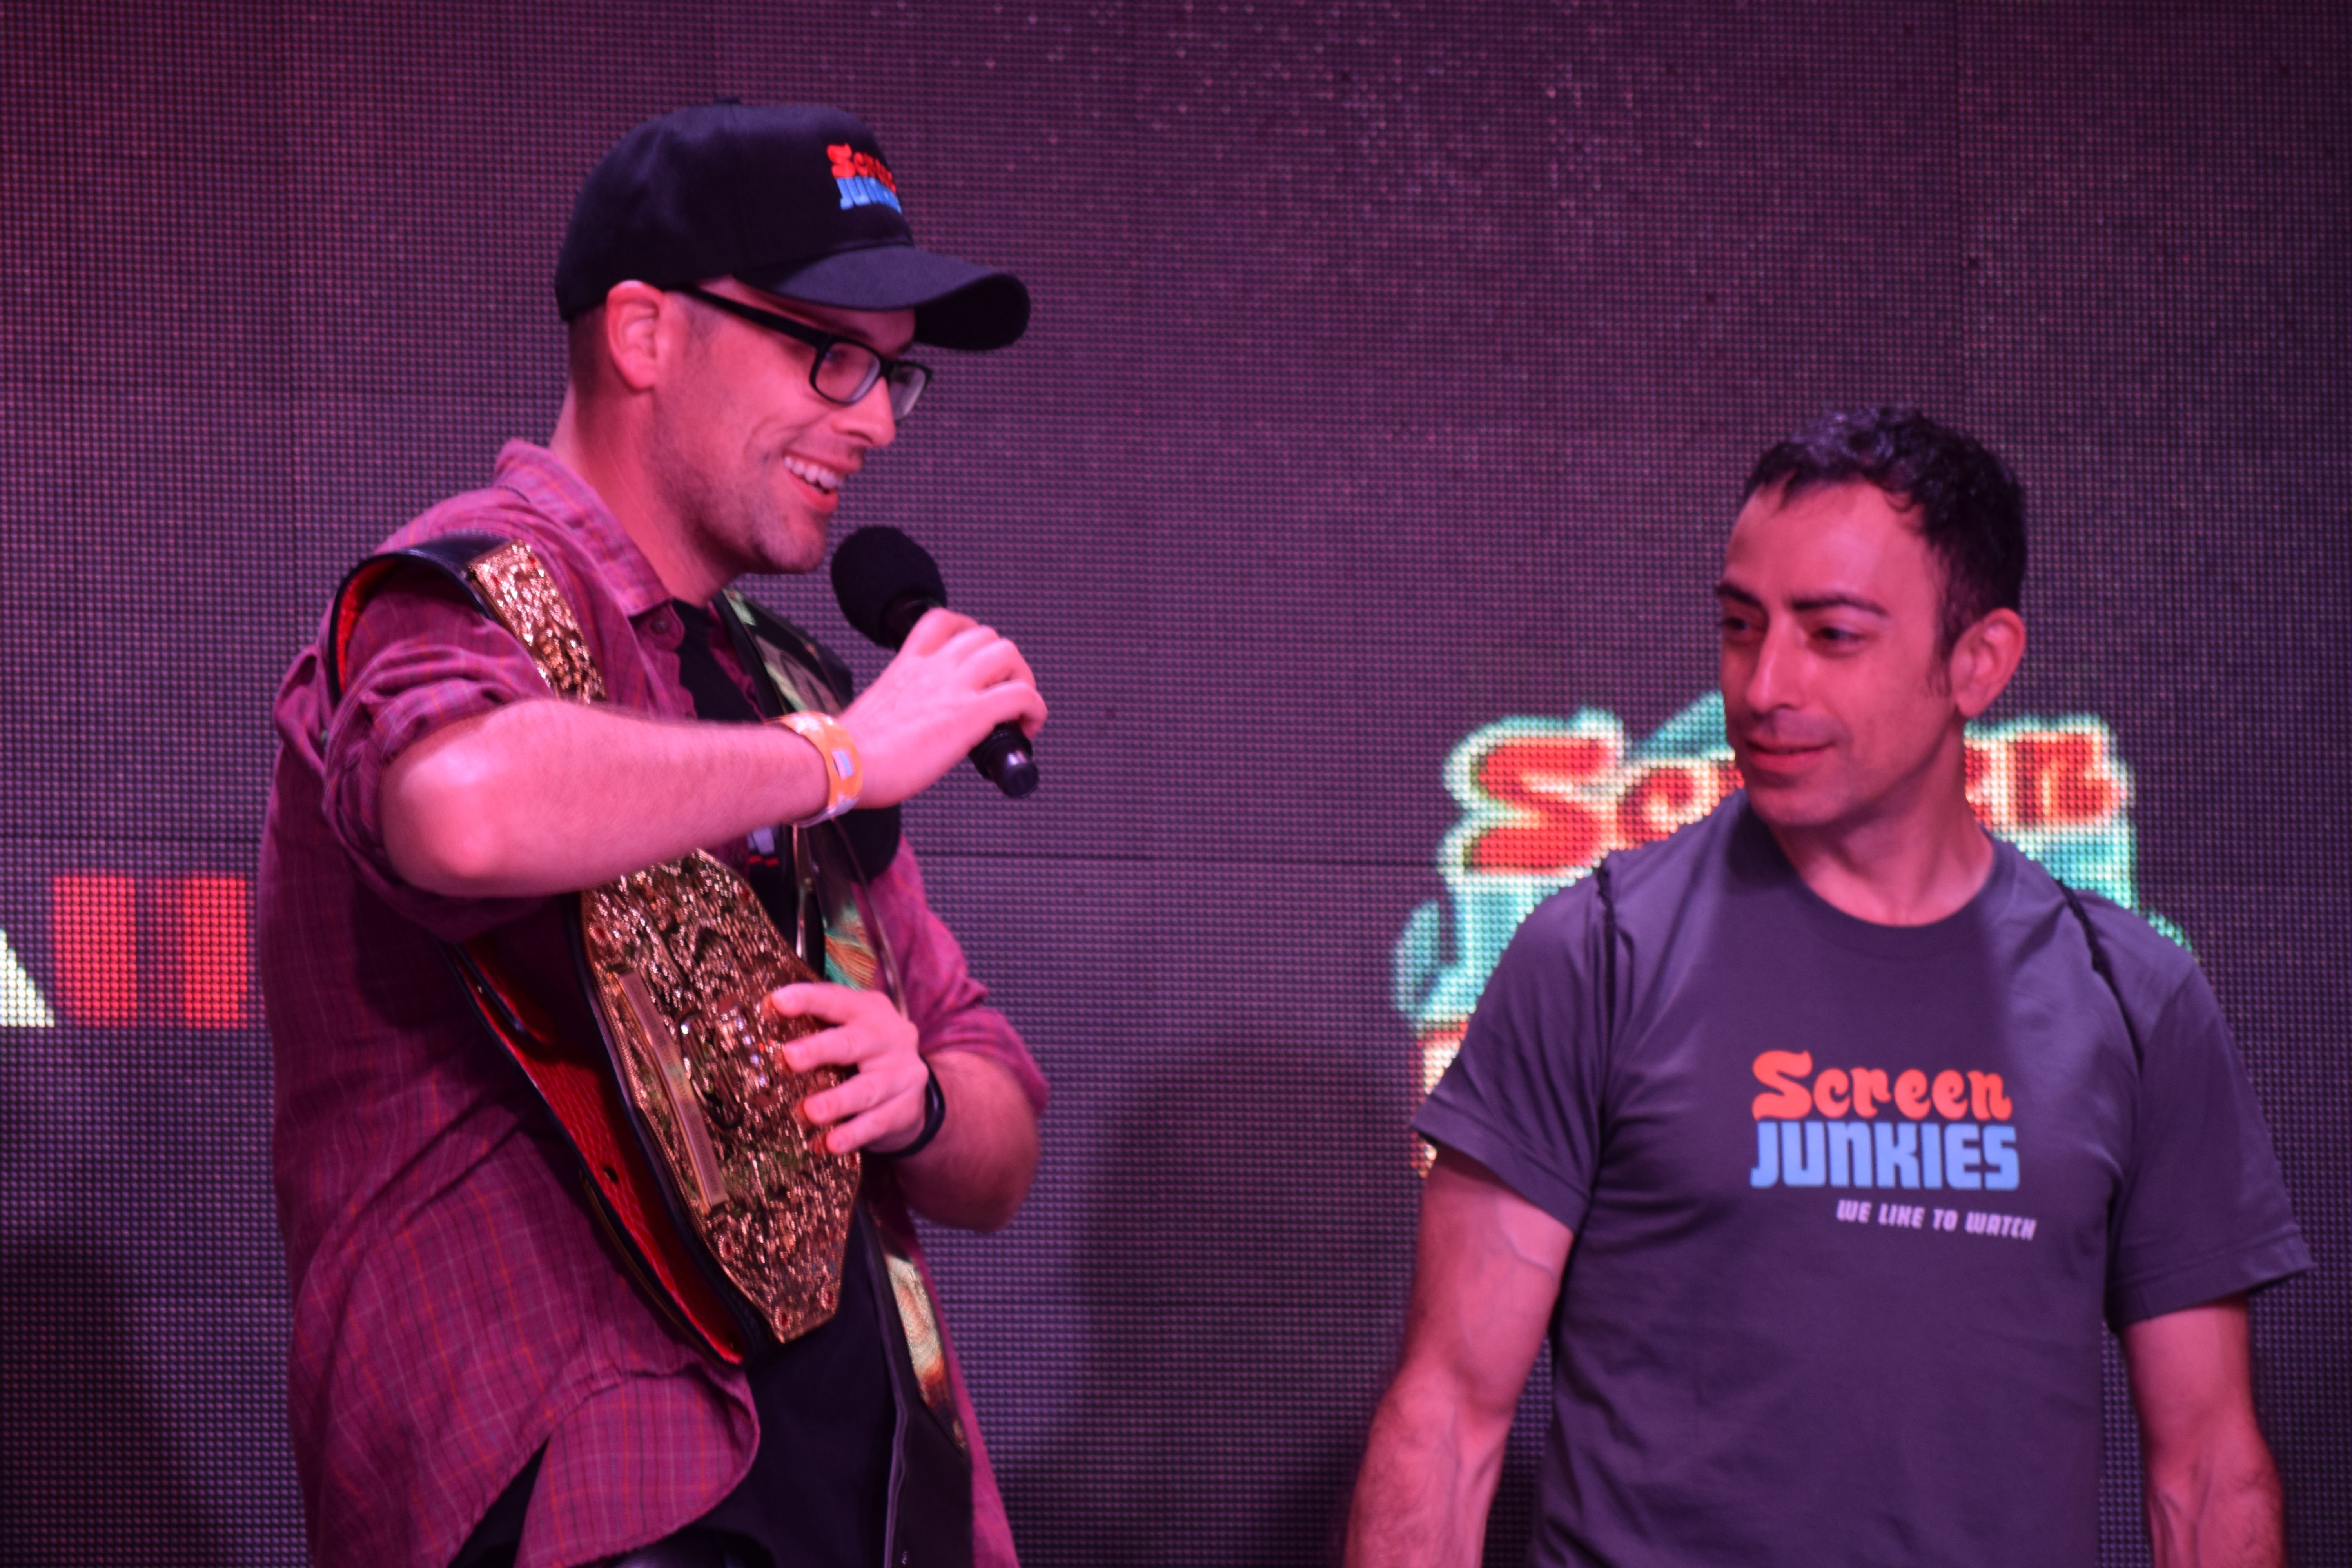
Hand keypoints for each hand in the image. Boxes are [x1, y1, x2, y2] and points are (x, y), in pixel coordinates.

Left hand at [763, 982, 931, 1155]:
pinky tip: (829, 1145)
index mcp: (869, 1010)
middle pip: (852, 1043)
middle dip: (819, 1050)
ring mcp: (902, 1074)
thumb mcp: (847, 1029)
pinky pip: (876, 1123)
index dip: (807, 1000)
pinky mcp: (905, 1108)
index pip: (836, 1000)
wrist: (911, 1090)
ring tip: (810, 1112)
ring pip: (867, 1088)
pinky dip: (851, 1135)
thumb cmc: (863, 1053)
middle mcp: (890, 1037)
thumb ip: (815, 1026)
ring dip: (836, 1101)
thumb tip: (761, 1022)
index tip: (777, 1002)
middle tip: (790, 1057)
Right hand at [840, 607, 1045, 806]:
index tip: (976, 659)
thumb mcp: (877, 711)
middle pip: (986, 635)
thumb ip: (899, 708)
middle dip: (1004, 662)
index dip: (970, 633)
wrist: (840, 763)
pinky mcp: (968, 714)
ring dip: (1023, 679)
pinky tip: (1026, 728)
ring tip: (1017, 710)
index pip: (942, 621)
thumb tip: (907, 731)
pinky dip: (1034, 709)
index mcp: (908, 665)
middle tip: (1002, 693)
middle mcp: (932, 668)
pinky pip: (1021, 695)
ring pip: (1008, 653)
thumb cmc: (850, 750)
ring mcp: (952, 687)